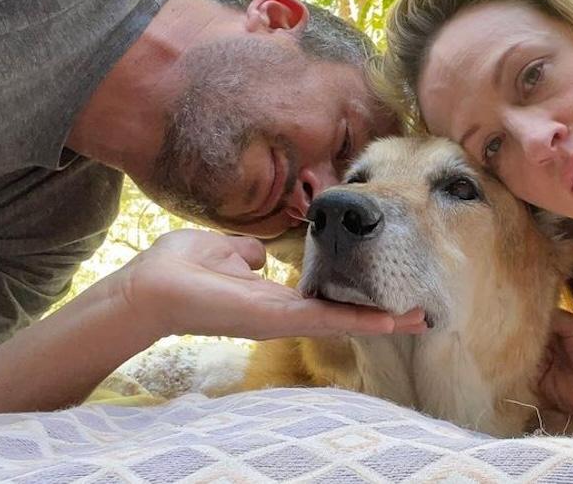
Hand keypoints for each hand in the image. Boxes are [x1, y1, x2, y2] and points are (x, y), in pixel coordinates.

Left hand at [106, 229, 426, 341]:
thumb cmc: (179, 267)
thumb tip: (260, 254)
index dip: (355, 296)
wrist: (152, 285)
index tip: (386, 291)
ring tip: (418, 318)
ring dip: (381, 321)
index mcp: (273, 297)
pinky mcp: (277, 320)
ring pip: (343, 322)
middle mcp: (283, 313)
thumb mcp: (224, 249)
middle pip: (342, 315)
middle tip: (420, 313)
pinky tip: (389, 320)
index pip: (324, 299)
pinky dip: (360, 321)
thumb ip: (248, 252)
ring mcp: (282, 319)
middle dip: (380, 315)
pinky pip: (326, 320)